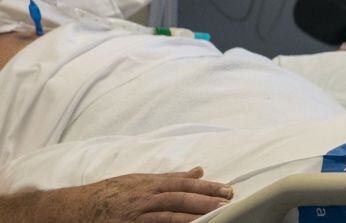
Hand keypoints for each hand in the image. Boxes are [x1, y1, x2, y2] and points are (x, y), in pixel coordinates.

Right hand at [46, 168, 231, 222]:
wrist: (74, 208)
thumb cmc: (110, 193)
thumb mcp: (141, 180)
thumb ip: (171, 177)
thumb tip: (199, 171)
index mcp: (149, 184)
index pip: (183, 185)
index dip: (207, 188)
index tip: (227, 190)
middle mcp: (144, 199)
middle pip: (179, 199)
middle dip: (205, 202)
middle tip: (227, 203)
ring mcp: (135, 216)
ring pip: (167, 217)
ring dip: (191, 218)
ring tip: (213, 218)